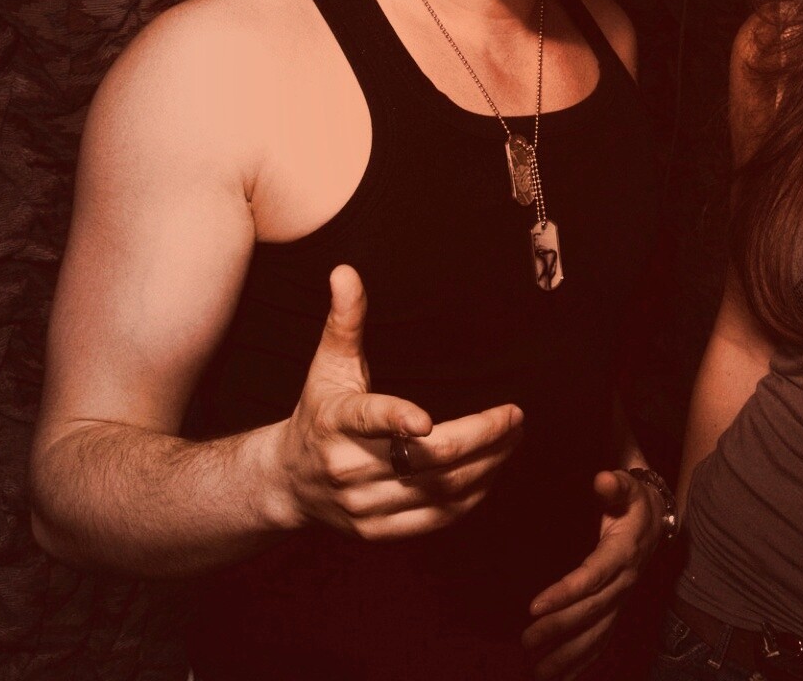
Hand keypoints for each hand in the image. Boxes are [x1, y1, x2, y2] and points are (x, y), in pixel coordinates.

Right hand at [270, 264, 523, 539]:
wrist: (288, 482)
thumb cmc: (318, 413)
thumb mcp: (327, 366)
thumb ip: (344, 321)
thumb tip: (346, 271)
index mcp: (335, 422)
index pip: (367, 420)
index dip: (396, 421)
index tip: (425, 421)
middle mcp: (348, 468)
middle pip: (426, 460)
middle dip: (480, 437)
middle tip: (514, 416)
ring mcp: (363, 505)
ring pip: (439, 491)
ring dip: (487, 466)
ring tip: (513, 439)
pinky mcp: (378, 530)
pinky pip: (437, 518)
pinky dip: (472, 496)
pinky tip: (492, 471)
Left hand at [521, 469, 661, 678]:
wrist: (659, 521)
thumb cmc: (635, 501)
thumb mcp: (629, 486)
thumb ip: (616, 484)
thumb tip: (602, 479)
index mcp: (623, 553)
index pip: (593, 577)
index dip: (566, 592)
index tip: (535, 606)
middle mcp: (625, 582)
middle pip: (591, 611)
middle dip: (559, 628)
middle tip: (527, 640)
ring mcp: (622, 600)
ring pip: (598, 634)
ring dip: (569, 656)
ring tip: (539, 673)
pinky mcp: (618, 610)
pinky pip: (603, 640)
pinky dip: (583, 662)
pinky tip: (561, 678)